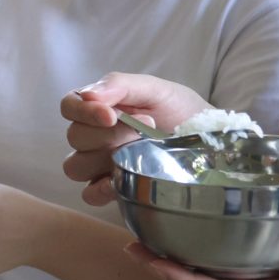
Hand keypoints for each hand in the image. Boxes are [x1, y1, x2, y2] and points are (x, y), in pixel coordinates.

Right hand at [60, 73, 207, 205]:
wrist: (210, 140)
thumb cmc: (181, 111)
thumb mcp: (156, 89)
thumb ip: (120, 85)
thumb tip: (88, 95)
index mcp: (97, 108)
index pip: (68, 106)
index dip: (83, 112)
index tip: (111, 116)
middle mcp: (93, 136)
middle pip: (75, 137)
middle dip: (110, 134)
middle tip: (148, 126)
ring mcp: (100, 164)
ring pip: (75, 166)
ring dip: (104, 160)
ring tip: (140, 154)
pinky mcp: (111, 188)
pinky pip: (88, 194)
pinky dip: (100, 189)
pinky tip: (123, 180)